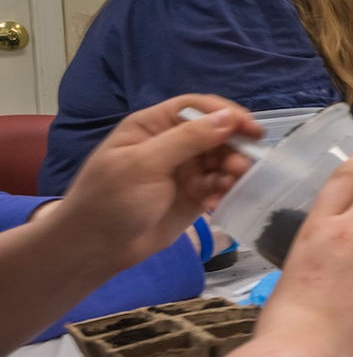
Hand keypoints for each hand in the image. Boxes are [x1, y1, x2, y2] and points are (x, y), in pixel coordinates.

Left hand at [55, 95, 259, 272]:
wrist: (96, 249)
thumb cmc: (110, 200)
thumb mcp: (144, 164)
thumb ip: (187, 139)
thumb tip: (229, 117)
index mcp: (154, 126)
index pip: (197, 107)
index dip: (226, 113)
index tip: (251, 129)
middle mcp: (173, 144)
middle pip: (217, 134)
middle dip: (234, 148)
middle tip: (244, 167)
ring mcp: (185, 170)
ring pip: (222, 160)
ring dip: (233, 171)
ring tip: (231, 186)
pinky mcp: (195, 195)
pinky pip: (220, 186)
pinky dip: (225, 192)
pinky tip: (218, 204)